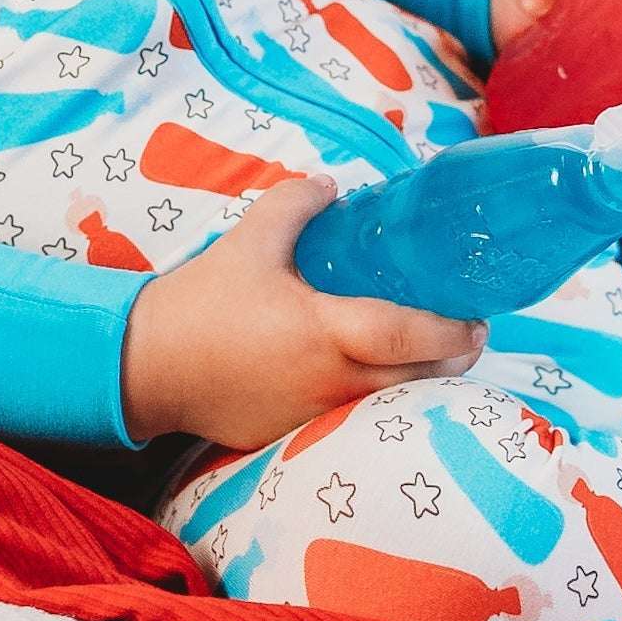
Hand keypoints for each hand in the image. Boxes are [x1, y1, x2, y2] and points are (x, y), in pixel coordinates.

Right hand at [120, 173, 480, 451]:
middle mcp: (329, 382)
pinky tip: (370, 371)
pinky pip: (352, 415)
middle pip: (416, 379)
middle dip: (453, 358)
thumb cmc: (200, 303)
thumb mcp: (248, 240)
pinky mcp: (291, 433)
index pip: (408, 337)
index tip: (478, 318)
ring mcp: (313, 414)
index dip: (452, 330)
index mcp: (325, 334)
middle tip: (469, 331)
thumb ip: (297, 204)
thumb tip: (333, 188)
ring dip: (417, 378)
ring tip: (428, 347)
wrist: (144, 367)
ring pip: (388, 402)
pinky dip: (375, 395)